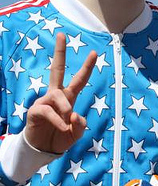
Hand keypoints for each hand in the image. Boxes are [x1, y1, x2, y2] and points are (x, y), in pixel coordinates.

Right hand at [25, 33, 96, 153]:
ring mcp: (44, 101)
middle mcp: (56, 95)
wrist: (42, 150)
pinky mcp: (35, 110)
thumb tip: (74, 114)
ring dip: (64, 107)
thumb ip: (80, 125)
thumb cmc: (60, 137)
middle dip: (59, 52)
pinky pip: (48, 110)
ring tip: (66, 121)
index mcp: (68, 97)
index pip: (79, 79)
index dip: (87, 67)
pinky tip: (62, 127)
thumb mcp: (75, 134)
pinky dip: (58, 120)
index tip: (95, 52)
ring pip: (57, 95)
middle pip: (57, 69)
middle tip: (61, 35)